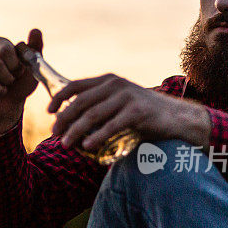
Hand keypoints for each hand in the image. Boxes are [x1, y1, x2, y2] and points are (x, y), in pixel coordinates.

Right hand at [0, 29, 41, 136]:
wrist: (9, 104)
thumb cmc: (20, 82)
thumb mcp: (33, 67)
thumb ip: (35, 48)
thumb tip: (36, 30)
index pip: (5, 50)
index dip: (15, 66)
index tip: (19, 73)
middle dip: (7, 79)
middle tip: (10, 83)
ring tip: (1, 90)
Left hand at [47, 74, 211, 151]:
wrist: (177, 118)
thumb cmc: (144, 114)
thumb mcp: (119, 102)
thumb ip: (100, 105)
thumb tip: (71, 121)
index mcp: (108, 81)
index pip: (76, 85)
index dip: (59, 98)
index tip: (49, 112)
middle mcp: (116, 85)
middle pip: (81, 102)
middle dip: (64, 119)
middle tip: (54, 134)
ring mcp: (127, 97)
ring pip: (93, 114)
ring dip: (76, 130)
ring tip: (65, 144)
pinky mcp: (138, 112)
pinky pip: (112, 125)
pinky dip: (98, 136)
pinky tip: (87, 146)